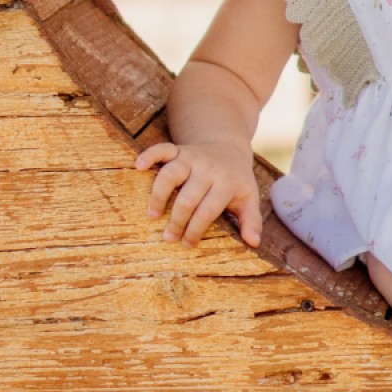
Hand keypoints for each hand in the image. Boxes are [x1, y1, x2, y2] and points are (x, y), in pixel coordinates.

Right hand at [135, 136, 263, 248]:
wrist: (228, 147)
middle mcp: (208, 169)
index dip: (196, 230)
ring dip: (159, 195)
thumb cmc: (236, 180)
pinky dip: (149, 155)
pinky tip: (138, 166)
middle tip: (168, 237)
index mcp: (226, 184)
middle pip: (188, 197)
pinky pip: (162, 149)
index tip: (187, 245)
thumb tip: (253, 243)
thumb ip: (251, 220)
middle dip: (177, 220)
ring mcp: (192, 158)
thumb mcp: (249, 198)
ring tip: (152, 215)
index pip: (208, 210)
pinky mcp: (179, 150)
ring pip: (171, 174)